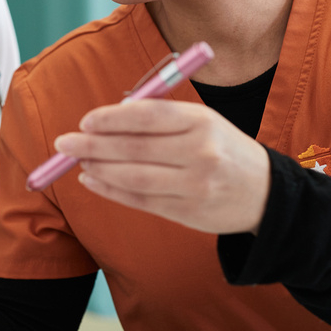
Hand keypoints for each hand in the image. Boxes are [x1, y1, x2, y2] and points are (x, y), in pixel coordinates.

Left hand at [54, 99, 270, 233]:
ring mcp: (195, 186)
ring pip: (135, 178)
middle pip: (136, 149)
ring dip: (99, 170)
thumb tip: (106, 119)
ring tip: (78, 162)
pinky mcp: (188, 213)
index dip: (112, 118)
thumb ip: (160, 118)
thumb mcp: (204, 122)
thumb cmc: (224, 149)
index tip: (86, 121)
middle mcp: (200, 154)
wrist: (266, 193)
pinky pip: (141, 201)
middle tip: (64, 143)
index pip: (149, 116)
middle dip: (93, 146)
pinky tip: (92, 181)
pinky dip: (112, 191)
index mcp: (203, 122)